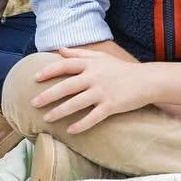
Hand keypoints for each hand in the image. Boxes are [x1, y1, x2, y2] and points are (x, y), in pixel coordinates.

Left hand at [28, 47, 150, 132]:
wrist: (147, 80)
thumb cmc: (121, 69)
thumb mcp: (101, 57)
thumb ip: (79, 53)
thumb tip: (60, 50)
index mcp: (90, 64)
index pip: (65, 65)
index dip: (49, 71)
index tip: (35, 78)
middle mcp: (94, 77)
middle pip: (67, 86)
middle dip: (48, 95)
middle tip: (33, 103)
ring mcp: (103, 92)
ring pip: (77, 103)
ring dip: (60, 111)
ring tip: (46, 118)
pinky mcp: (112, 105)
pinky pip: (94, 117)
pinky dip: (81, 124)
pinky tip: (70, 130)